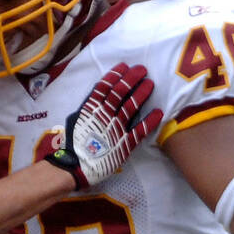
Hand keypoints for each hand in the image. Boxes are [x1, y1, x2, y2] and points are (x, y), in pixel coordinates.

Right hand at [44, 63, 162, 188]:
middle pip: (121, 92)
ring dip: (142, 93)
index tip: (125, 66)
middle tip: (142, 69)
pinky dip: (150, 121)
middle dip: (132, 78)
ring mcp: (116, 128)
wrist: (77, 167)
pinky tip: (159, 112)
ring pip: (131, 106)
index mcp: (92, 108)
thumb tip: (97, 98)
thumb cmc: (75, 144)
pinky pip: (140, 130)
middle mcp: (105, 115)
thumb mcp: (77, 120)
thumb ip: (89, 108)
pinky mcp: (125, 143)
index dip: (116, 75)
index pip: (105, 86)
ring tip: (150, 84)